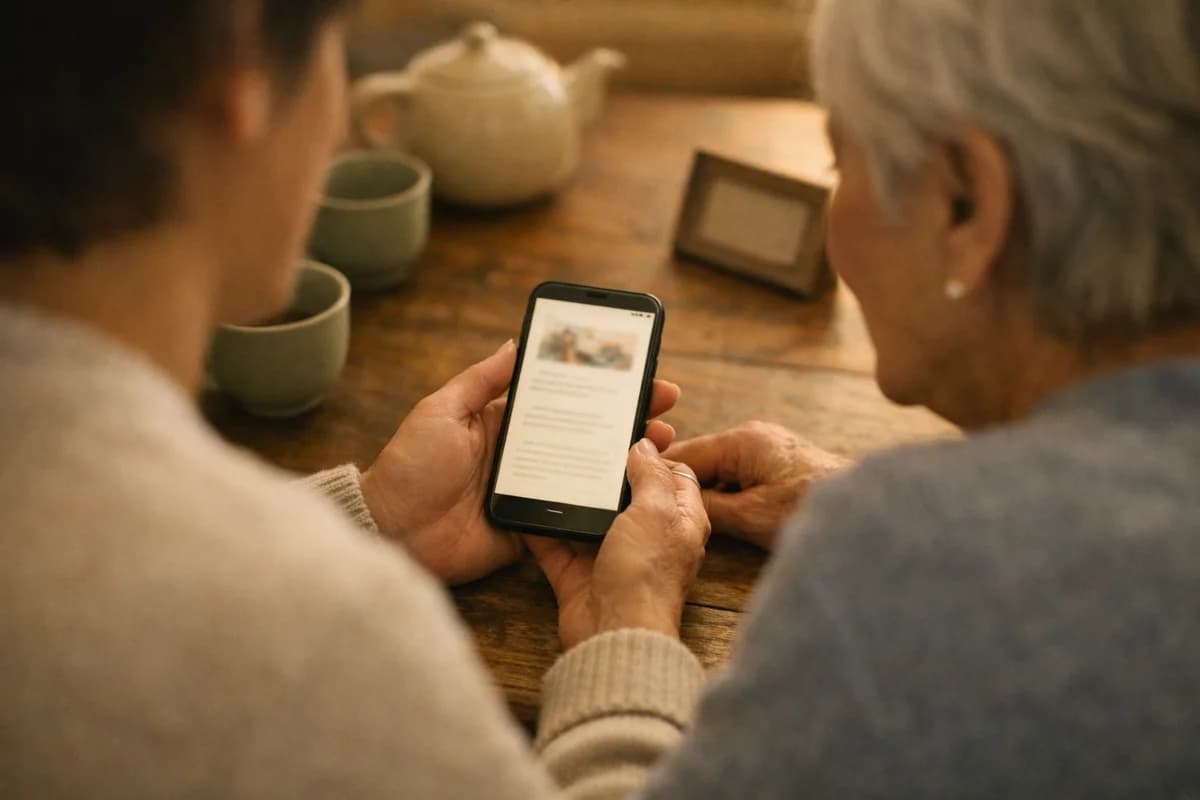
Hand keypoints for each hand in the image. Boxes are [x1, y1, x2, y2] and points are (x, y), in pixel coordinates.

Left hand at [360, 340, 682, 584]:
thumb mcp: (442, 410)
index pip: (563, 397)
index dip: (600, 386)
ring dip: (626, 459)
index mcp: (506, 422)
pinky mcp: (534, 528)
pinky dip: (605, 504)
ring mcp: (533, 491)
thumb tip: (517, 343)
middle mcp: (526, 454)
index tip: (637, 372)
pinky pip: (575, 513)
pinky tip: (636, 493)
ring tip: (661, 445)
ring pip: (589, 471)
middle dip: (628, 418)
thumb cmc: (411, 466)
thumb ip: (481, 381)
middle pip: (586, 432)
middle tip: (665, 408)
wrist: (392, 532)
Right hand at [526, 441, 710, 648]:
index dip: (653, 453)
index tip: (625, 432)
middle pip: (624, 493)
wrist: (614, 634)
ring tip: (548, 461)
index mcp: (678, 520)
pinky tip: (523, 502)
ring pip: (587, 516)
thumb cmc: (647, 576)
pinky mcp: (578, 573)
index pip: (672, 474)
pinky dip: (540, 527)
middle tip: (580, 440)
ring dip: (569, 496)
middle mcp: (647, 536)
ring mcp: (611, 555)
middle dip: (603, 470)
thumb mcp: (656, 512)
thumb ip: (651, 475)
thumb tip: (644, 445)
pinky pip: (555, 543)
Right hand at [662, 421, 850, 549]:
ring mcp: (767, 452)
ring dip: (708, 497)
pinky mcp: (780, 468)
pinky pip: (740, 480)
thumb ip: (708, 506)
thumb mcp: (750, 515)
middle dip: (683, 488)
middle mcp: (753, 439)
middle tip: (657, 514)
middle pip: (701, 463)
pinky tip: (723, 521)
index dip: (659, 475)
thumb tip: (674, 502)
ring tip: (687, 522)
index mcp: (742, 440)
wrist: (868, 513)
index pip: (685, 453)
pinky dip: (729, 498)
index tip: (635, 492)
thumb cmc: (813, 508)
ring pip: (721, 474)